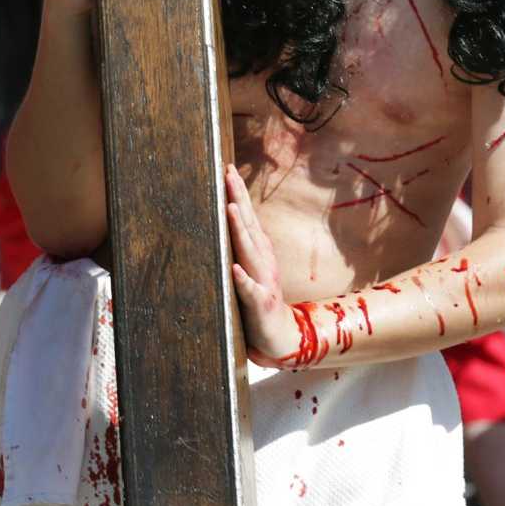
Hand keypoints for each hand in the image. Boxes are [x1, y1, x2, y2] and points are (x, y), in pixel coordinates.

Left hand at [226, 164, 307, 367]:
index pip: (246, 216)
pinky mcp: (261, 304)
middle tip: (227, 173)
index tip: (226, 168)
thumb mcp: (248, 268)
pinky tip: (234, 268)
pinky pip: (250, 290)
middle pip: (248, 225)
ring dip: (239, 230)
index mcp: (258, 252)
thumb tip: (224, 217)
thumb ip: (240, 246)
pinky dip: (242, 279)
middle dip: (237, 198)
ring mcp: (263, 281)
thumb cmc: (258, 300)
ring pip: (249, 252)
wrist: (280, 337)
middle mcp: (262, 261)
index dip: (237, 193)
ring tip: (228, 209)